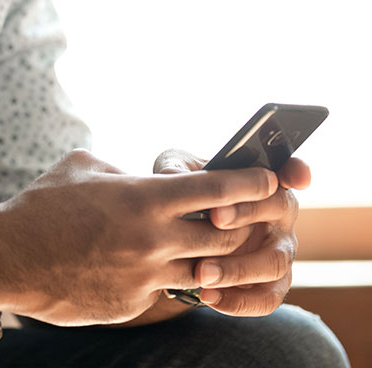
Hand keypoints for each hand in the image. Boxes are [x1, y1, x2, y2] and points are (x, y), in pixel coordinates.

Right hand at [0, 149, 277, 326]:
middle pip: (227, 237)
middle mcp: (154, 239)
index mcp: (144, 198)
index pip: (218, 189)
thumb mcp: (85, 166)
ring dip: (210, 257)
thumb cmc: (44, 203)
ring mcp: (146, 277)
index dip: (250, 182)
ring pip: (205, 270)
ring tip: (201, 243)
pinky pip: (167, 290)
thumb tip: (146, 179)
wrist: (10, 256)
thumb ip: (126, 171)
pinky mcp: (134, 304)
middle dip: (244, 225)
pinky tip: (148, 264)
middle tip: (242, 216)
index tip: (270, 179)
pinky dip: (169, 275)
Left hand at [154, 149, 309, 316]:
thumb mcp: (177, 174)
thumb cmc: (185, 195)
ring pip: (273, 261)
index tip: (297, 177)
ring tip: (202, 271)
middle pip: (278, 208)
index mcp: (262, 181)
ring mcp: (279, 250)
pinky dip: (239, 301)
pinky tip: (208, 296)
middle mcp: (279, 214)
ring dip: (238, 268)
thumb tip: (172, 176)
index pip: (290, 170)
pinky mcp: (271, 285)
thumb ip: (176, 168)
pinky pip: (266, 299)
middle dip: (246, 211)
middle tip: (215, 217)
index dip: (298, 171)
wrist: (178, 238)